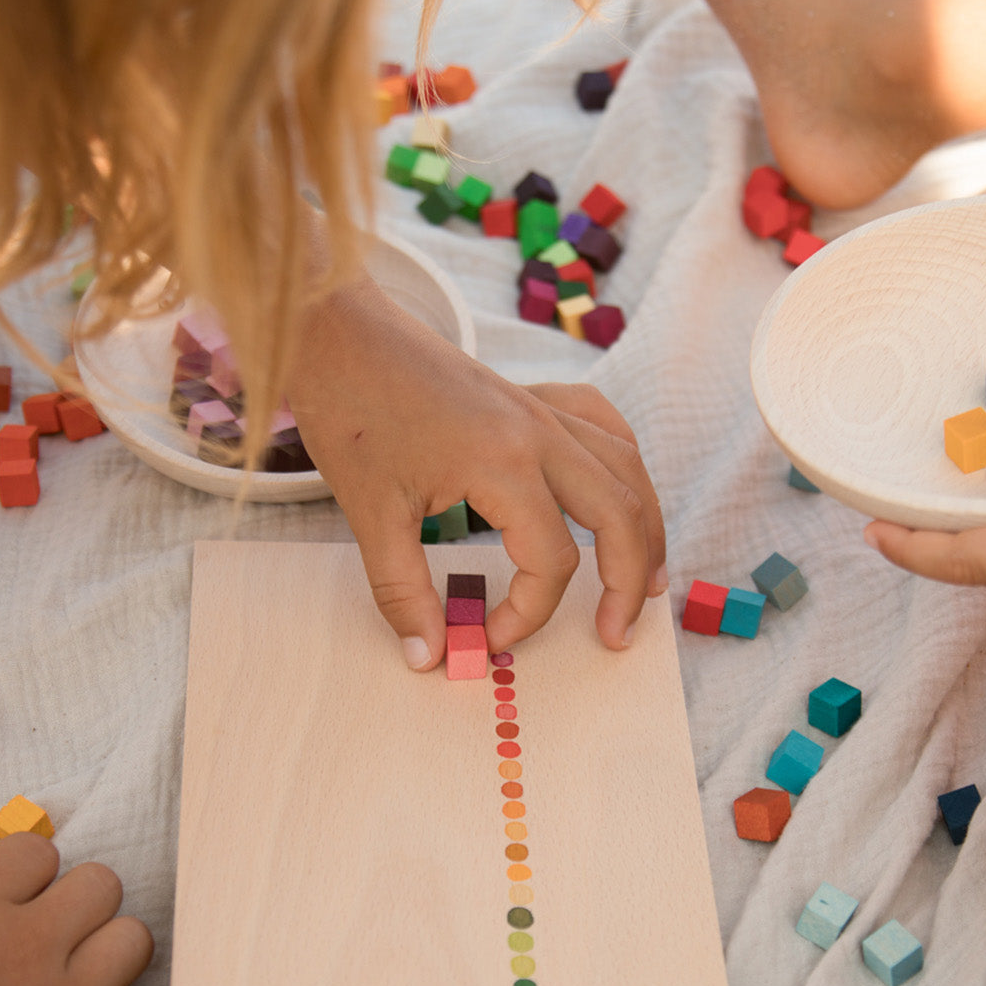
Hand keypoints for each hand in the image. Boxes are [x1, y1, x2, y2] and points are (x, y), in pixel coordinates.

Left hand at [287, 278, 666, 666]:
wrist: (338, 329)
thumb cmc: (351, 411)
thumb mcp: (369, 513)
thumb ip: (403, 592)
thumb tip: (430, 655)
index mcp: (505, 463)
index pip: (552, 561)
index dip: (528, 615)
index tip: (486, 637)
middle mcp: (540, 432)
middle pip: (621, 516)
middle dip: (627, 584)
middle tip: (616, 634)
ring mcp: (542, 409)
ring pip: (627, 470)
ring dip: (645, 528)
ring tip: (648, 580)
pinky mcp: (533, 396)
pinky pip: (605, 427)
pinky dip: (624, 466)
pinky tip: (623, 492)